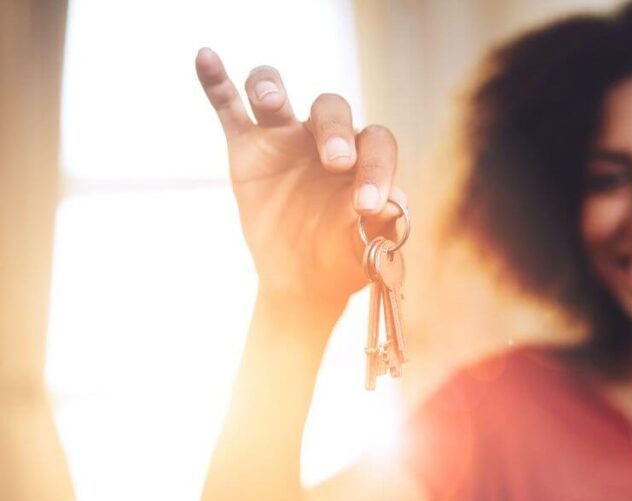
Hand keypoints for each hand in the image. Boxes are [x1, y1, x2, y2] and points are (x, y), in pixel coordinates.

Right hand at [195, 47, 404, 317]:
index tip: (367, 206)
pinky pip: (229, 107)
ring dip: (271, 87)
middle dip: (334, 130)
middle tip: (335, 162)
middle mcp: (325, 139)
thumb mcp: (366, 250)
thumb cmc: (344, 259)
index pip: (377, 143)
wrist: (304, 280)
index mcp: (363, 159)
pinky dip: (216, 82)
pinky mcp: (247, 147)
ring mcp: (283, 138)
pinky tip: (205, 57)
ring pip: (274, 93)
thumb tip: (395, 204)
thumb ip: (381, 227)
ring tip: (273, 100)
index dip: (377, 168)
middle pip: (331, 109)